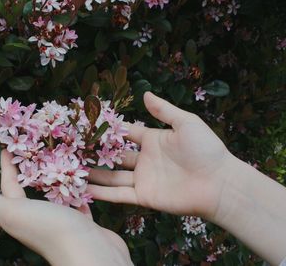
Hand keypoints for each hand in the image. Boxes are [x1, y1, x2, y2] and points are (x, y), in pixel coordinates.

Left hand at [0, 150, 132, 265]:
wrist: (89, 253)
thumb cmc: (50, 229)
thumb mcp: (13, 212)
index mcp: (19, 214)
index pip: (9, 186)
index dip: (7, 167)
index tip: (7, 148)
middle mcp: (38, 218)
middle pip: (31, 191)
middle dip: (31, 170)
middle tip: (36, 148)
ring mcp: (62, 221)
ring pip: (55, 196)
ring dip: (55, 181)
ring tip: (59, 160)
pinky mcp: (82, 223)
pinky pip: (77, 203)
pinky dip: (77, 193)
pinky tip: (81, 183)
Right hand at [87, 92, 231, 218]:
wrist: (219, 183)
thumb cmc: (205, 149)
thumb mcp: (185, 122)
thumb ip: (163, 110)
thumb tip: (145, 94)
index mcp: (152, 140)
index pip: (125, 133)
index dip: (108, 131)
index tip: (87, 126)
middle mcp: (144, 160)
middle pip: (114, 156)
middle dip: (95, 154)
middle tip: (73, 150)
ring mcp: (143, 179)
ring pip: (112, 176)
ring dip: (94, 174)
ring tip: (72, 170)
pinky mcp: (143, 196)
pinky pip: (118, 195)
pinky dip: (102, 194)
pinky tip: (84, 189)